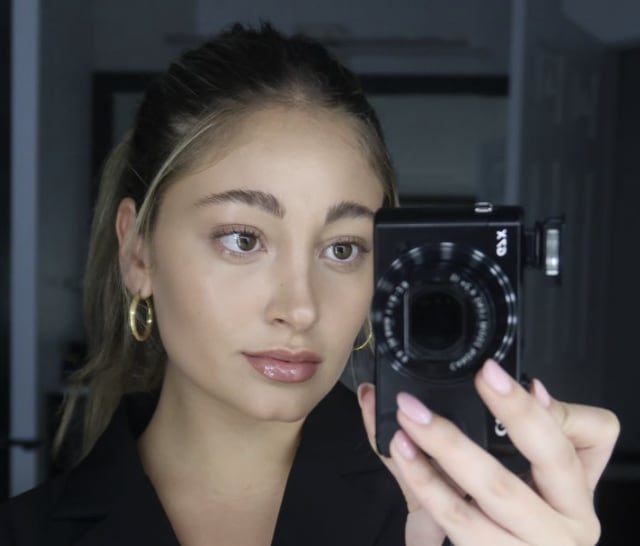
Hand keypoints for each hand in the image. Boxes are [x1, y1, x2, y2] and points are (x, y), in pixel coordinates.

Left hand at [357, 359, 619, 545]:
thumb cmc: (550, 508)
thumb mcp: (564, 469)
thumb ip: (557, 426)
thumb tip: (534, 389)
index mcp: (576, 506)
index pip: (554, 452)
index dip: (520, 411)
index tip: (487, 373)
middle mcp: (551, 537)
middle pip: (499, 488)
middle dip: (450, 444)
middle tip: (413, 408)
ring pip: (462, 518)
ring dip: (423, 476)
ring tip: (398, 439)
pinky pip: (442, 531)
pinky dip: (420, 496)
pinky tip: (402, 467)